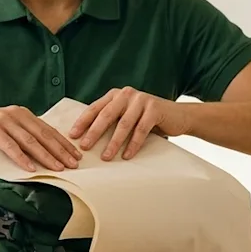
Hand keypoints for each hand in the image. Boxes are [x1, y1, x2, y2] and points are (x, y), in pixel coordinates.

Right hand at [0, 105, 81, 171]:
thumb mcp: (5, 130)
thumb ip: (21, 136)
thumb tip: (42, 152)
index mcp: (22, 113)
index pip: (47, 130)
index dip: (63, 143)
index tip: (76, 156)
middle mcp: (15, 114)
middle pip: (43, 135)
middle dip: (60, 151)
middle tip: (74, 164)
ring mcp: (3, 120)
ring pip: (30, 141)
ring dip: (46, 156)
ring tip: (58, 168)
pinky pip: (10, 146)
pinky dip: (21, 158)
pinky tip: (31, 168)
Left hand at [67, 87, 190, 159]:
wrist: (178, 116)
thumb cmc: (147, 119)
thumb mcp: (126, 116)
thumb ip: (111, 120)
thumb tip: (86, 139)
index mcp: (115, 95)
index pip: (95, 108)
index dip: (83, 122)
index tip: (72, 136)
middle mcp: (126, 94)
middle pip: (106, 115)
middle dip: (94, 132)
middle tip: (85, 147)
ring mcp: (141, 100)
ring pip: (123, 124)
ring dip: (113, 142)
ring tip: (106, 157)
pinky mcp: (154, 108)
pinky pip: (141, 129)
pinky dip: (133, 144)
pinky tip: (127, 156)